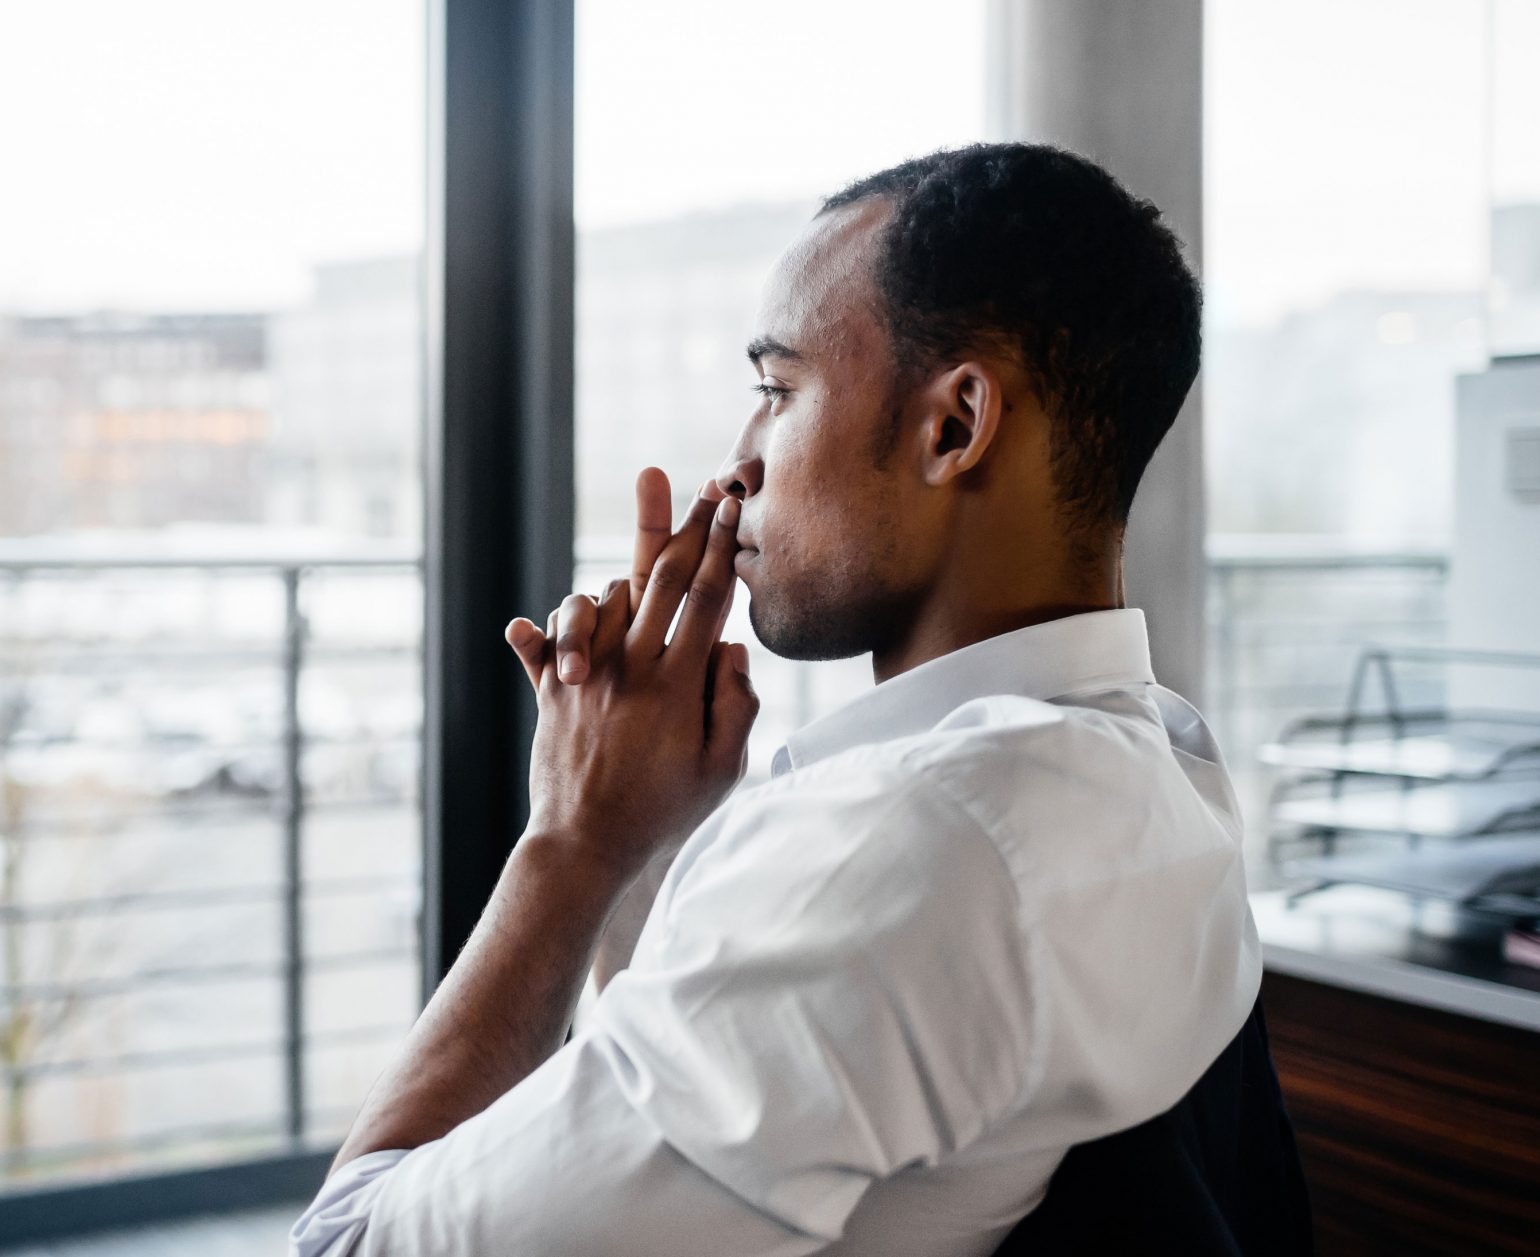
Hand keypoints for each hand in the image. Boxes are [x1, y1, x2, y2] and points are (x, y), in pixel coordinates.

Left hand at [503, 471, 757, 879]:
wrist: (587, 847)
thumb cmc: (665, 812)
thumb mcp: (723, 771)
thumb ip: (737, 705)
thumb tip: (730, 646)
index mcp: (678, 683)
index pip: (706, 596)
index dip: (720, 544)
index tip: (731, 505)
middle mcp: (630, 667)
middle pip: (661, 577)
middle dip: (687, 527)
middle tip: (705, 487)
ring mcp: (587, 676)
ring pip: (605, 598)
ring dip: (627, 579)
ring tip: (645, 569)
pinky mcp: (550, 693)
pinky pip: (542, 645)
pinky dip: (538, 633)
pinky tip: (523, 628)